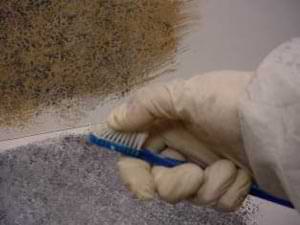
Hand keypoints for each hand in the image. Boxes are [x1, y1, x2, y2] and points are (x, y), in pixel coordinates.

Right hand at [108, 70, 253, 210]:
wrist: (274, 119)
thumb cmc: (227, 102)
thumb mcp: (186, 95)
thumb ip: (146, 105)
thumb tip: (111, 121)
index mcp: (166, 129)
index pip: (136, 157)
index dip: (135, 175)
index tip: (144, 187)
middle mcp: (181, 150)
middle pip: (160, 184)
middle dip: (177, 185)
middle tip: (194, 175)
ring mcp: (203, 168)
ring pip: (190, 196)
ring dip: (211, 183)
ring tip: (230, 164)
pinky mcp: (225, 181)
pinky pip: (217, 200)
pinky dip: (230, 188)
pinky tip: (242, 171)